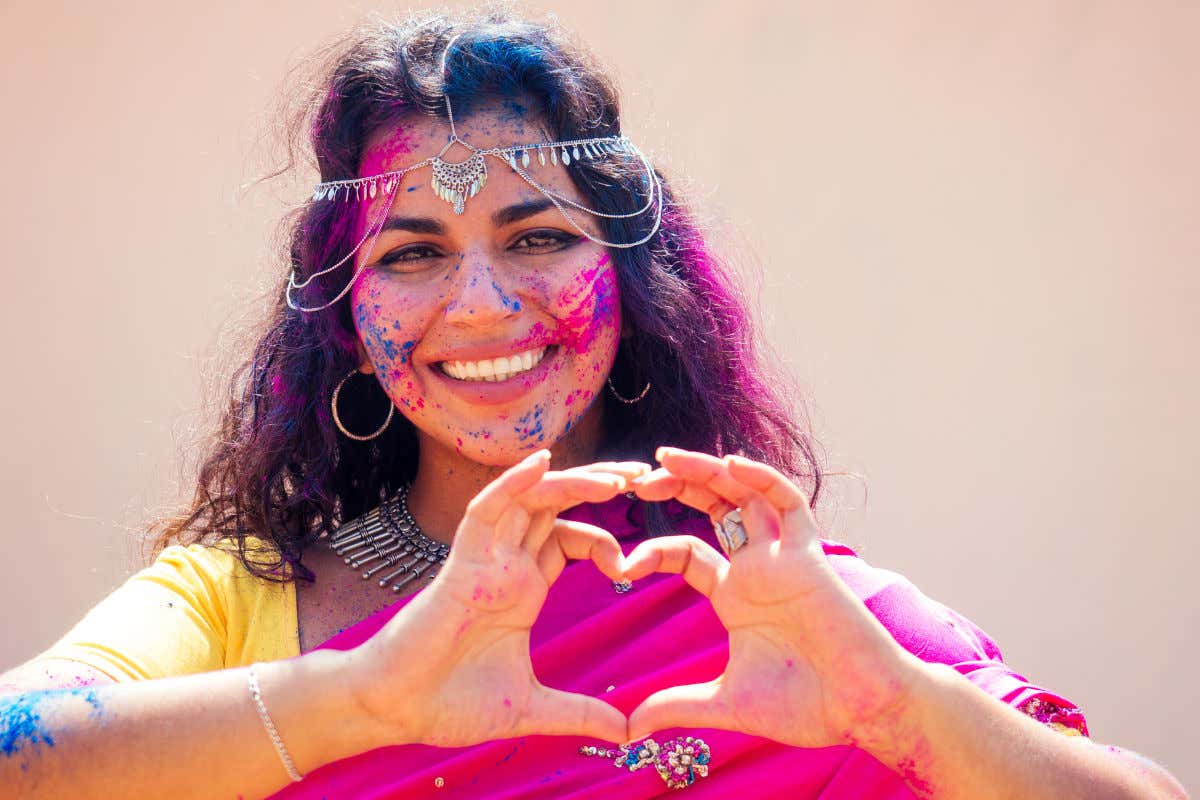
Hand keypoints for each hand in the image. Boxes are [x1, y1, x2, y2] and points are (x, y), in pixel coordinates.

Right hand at [347, 450, 648, 747]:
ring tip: (616, 478)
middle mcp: (508, 565)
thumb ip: (579, 713)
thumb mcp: (531, 707)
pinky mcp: (461, 564)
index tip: (635, 564)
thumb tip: (626, 734)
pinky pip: (487, 511)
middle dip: (598, 486)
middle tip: (643, 476)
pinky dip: (512, 484)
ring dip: (572, 482)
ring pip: (530, 501)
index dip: (606, 540)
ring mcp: (486, 560)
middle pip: (556, 506)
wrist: (398, 711)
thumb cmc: (451, 702)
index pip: (571, 540)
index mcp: (525, 588)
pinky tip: (542, 463)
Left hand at [623, 447, 924, 748]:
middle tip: (635, 477)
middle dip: (676, 487)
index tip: (619, 565)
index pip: (685, 551)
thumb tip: (629, 730)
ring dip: (708, 471)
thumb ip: (677, 706)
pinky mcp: (811, 556)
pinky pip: (792, 504)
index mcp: (734, 594)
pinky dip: (765, 481)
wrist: (861, 711)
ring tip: (667, 458)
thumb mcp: (725, 703)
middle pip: (712, 508)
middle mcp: (756, 567)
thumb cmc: (805, 706)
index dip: (651, 549)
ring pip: (745, 495)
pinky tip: (733, 466)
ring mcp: (784, 557)